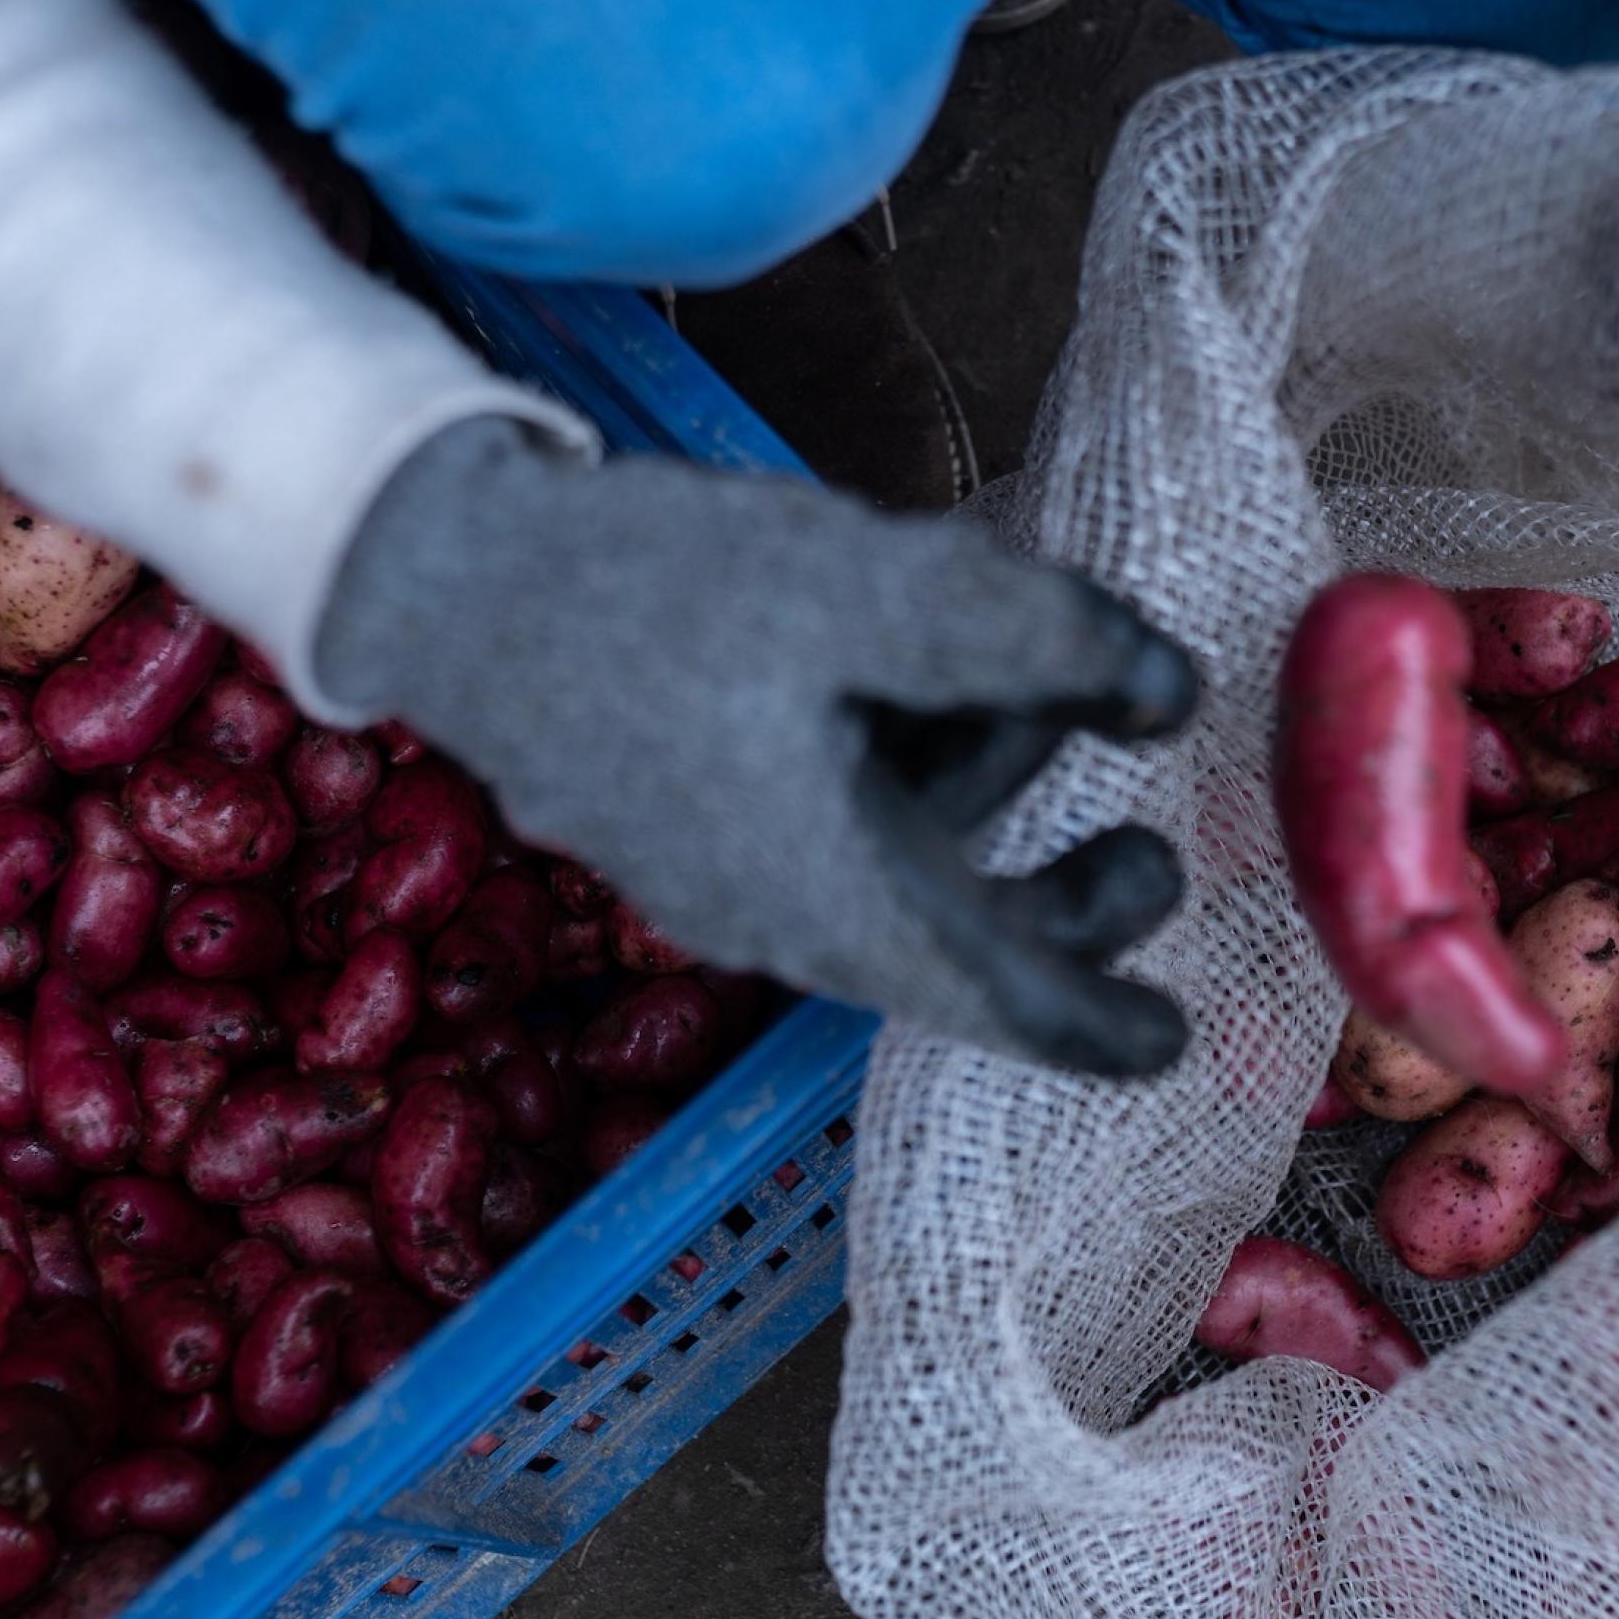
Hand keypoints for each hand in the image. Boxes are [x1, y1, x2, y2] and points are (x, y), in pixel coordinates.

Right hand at [316, 418, 1200, 1077]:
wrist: (439, 578)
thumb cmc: (654, 597)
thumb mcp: (870, 594)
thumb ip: (1033, 642)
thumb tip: (1170, 694)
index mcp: (841, 902)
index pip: (1005, 1002)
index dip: (1103, 1026)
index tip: (1178, 1039)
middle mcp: (789, 913)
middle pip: (964, 938)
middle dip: (1068, 899)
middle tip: (1148, 849)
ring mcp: (728, 865)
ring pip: (904, 854)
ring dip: (983, 774)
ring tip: (1023, 647)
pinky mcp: (689, 809)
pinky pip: (833, 810)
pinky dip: (901, 751)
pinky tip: (905, 639)